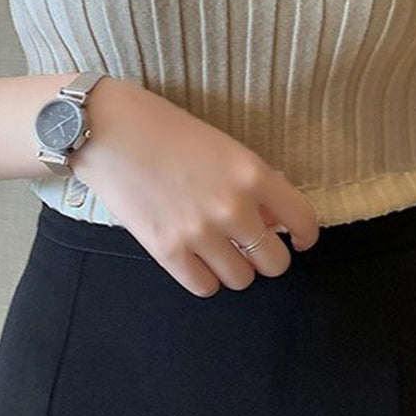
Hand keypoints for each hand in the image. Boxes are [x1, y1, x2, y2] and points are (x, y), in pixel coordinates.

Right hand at [71, 76, 320, 297]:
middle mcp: (233, 207)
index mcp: (253, 173)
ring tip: (218, 248)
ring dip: (234, 267)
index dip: (304, 236)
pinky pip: (205, 287)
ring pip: (241, 279)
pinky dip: (205, 277)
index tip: (297, 239)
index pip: (303, 221)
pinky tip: (195, 257)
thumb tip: (276, 219)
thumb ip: (254, 184)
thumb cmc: (167, 128)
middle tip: (250, 244)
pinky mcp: (167, 251)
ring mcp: (200, 232)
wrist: (110, 129)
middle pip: (274, 262)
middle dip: (267, 255)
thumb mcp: (223, 147)